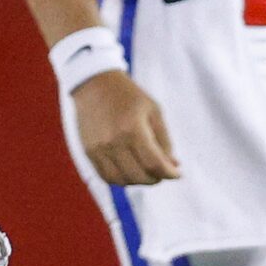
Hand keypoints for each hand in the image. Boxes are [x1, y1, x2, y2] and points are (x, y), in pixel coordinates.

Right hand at [71, 69, 181, 186]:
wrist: (95, 85)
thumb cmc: (129, 96)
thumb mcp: (154, 112)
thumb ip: (164, 140)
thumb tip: (173, 166)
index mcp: (133, 129)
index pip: (154, 164)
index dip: (169, 173)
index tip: (176, 173)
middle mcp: (113, 142)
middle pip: (139, 176)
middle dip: (156, 178)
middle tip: (162, 171)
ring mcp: (98, 149)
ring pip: (122, 181)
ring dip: (138, 181)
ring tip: (146, 171)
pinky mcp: (89, 151)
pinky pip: (106, 176)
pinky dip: (121, 179)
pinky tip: (130, 170)